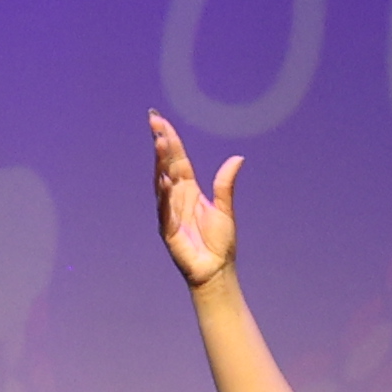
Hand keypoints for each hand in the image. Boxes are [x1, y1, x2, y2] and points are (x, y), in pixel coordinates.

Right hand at [147, 111, 243, 286]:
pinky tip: (164, 178)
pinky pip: (165, 208)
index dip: (170, 140)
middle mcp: (176, 198)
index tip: (160, 120)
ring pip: (162, 182)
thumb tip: (237, 158)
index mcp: (189, 190)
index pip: (177, 159)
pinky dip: (164, 194)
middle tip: (154, 122)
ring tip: (159, 142)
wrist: (215, 270)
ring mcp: (169, 212)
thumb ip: (225, 184)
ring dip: (160, 162)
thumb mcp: (225, 208)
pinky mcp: (168, 229)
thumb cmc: (219, 243)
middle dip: (160, 144)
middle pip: (166, 165)